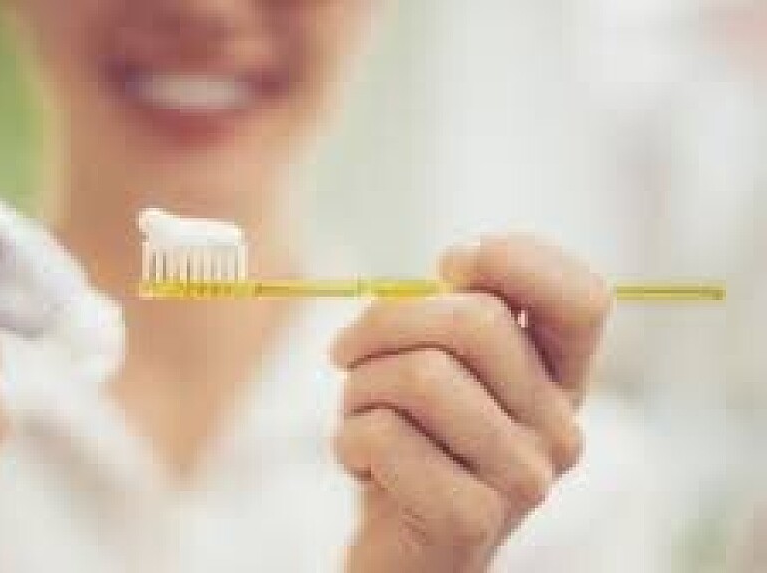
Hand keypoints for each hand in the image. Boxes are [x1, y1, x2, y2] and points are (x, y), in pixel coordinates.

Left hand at [332, 234, 611, 572]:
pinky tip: (359, 463)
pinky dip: (348, 437)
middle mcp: (558, 428)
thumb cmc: (408, 445)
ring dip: (359, 387)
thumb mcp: (437, 367)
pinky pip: (387, 435)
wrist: (398, 551)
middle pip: (477, 322)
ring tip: (357, 414)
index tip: (449, 265)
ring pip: (423, 376)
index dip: (514, 259)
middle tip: (347, 352)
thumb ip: (454, 316)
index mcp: (558, 381)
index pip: (584, 297)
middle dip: (385, 322)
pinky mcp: (472, 518)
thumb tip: (455, 264)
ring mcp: (523, 478)